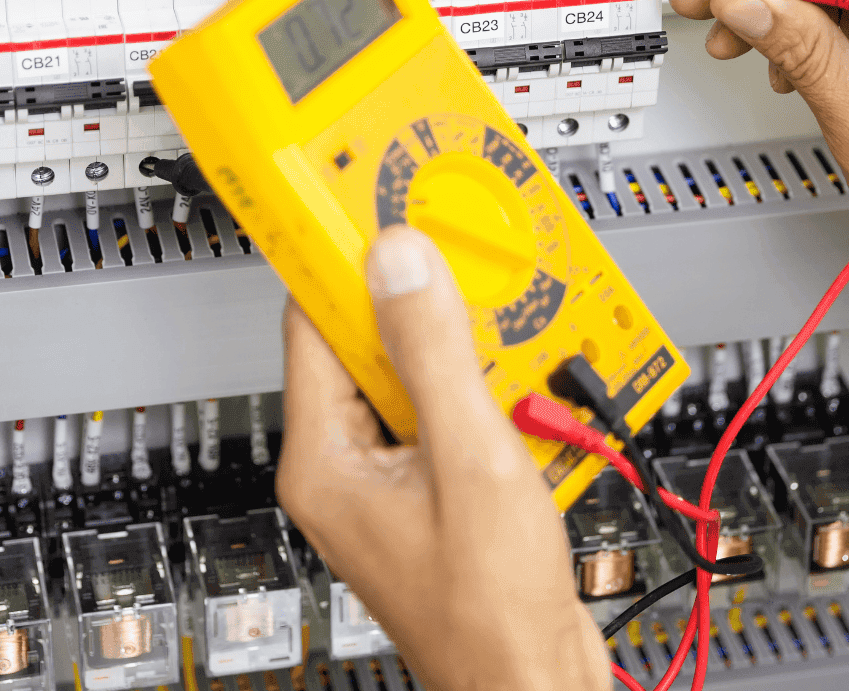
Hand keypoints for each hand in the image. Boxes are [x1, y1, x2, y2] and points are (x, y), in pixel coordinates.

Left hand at [276, 225, 608, 690]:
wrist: (536, 686)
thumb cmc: (488, 611)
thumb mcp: (470, 460)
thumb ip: (434, 352)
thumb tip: (400, 263)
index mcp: (325, 459)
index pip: (313, 321)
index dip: (347, 260)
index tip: (376, 206)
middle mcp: (346, 468)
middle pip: (371, 344)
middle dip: (426, 304)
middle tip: (466, 262)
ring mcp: (391, 482)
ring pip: (420, 378)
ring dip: (471, 353)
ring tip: (512, 336)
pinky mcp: (435, 493)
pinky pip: (453, 418)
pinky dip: (492, 397)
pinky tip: (531, 395)